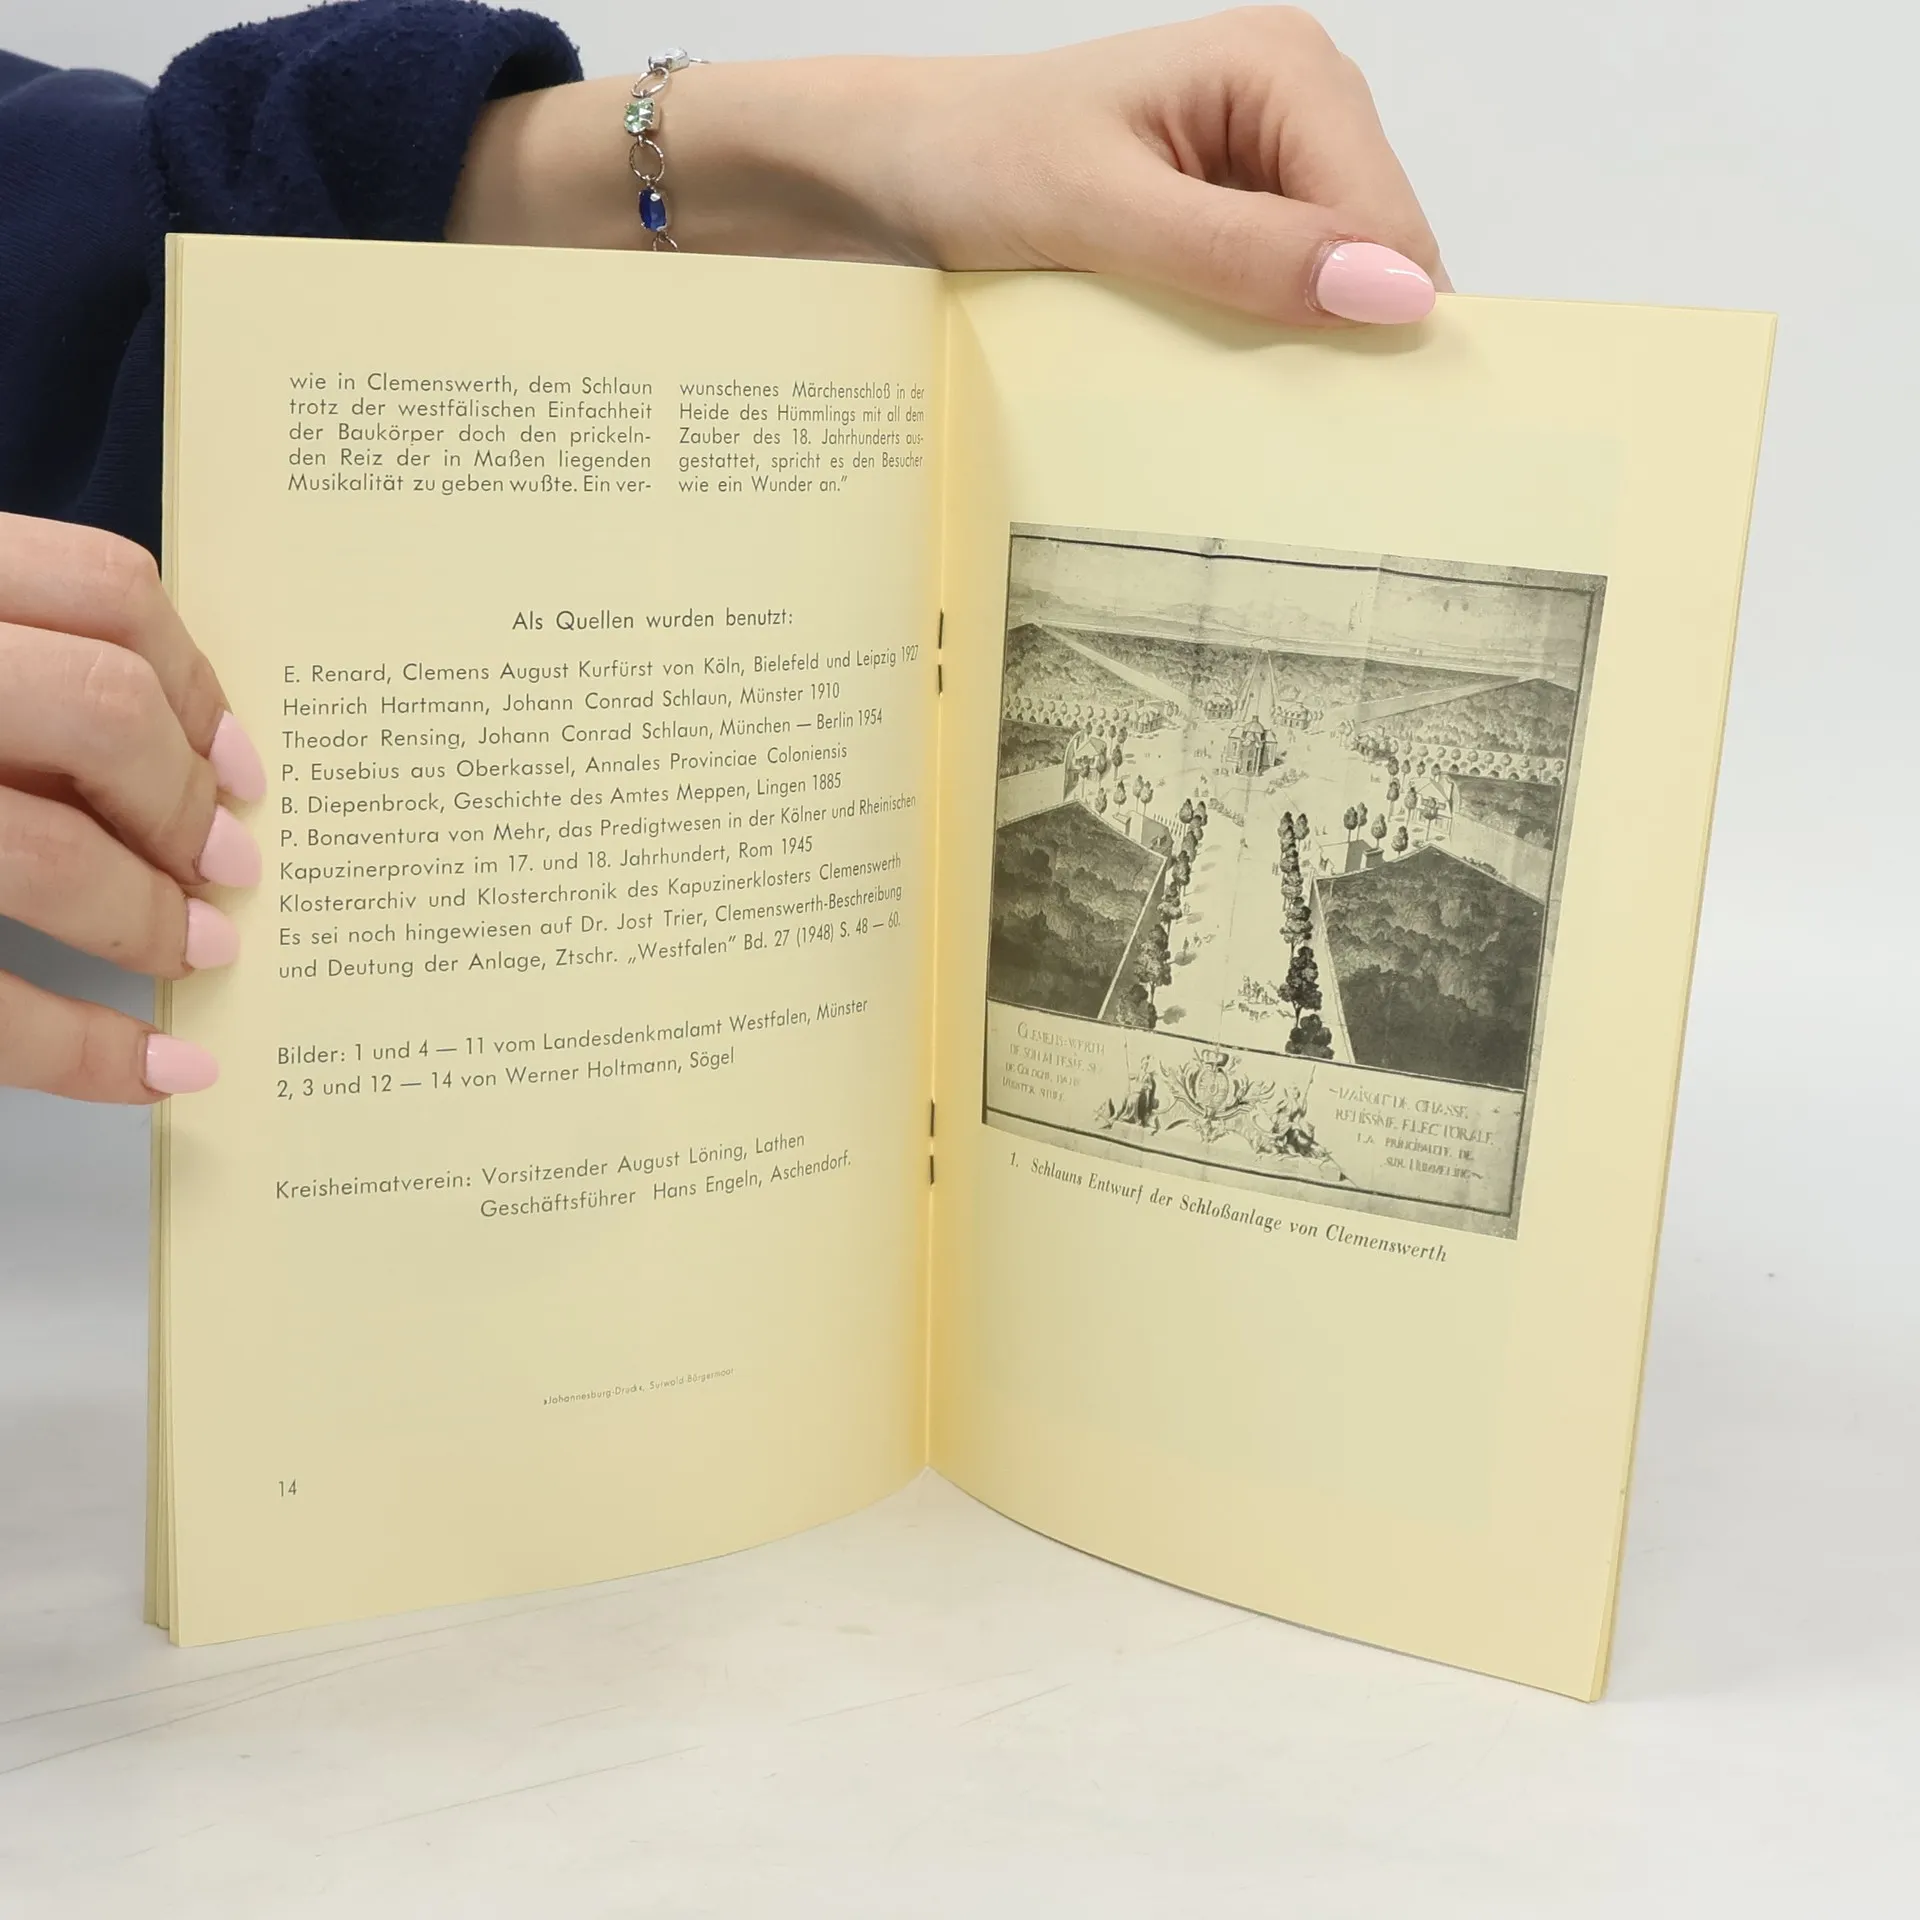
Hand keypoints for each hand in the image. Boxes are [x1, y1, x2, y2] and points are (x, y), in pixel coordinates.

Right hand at [0, 513, 264, 1102]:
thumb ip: (0, 658)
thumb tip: (183, 755)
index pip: (102, 588)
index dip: (198, 684)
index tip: (238, 764)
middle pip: (100, 711)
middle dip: (184, 805)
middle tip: (227, 869)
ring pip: (45, 853)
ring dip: (149, 918)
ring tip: (195, 952)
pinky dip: (85, 1052)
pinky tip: (154, 1075)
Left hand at [449, 9, 1443, 326]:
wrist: (871, 175)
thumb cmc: (962, 160)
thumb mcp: (1099, 210)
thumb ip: (1243, 252)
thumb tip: (1392, 294)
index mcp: (1287, 70)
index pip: (1395, 226)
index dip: (1378, 325)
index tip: (1338, 423)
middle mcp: (1291, 113)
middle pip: (1375, 264)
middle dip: (1334, 344)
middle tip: (1265, 430)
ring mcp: (1256, 176)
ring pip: (1329, 298)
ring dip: (1287, 360)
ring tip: (1224, 410)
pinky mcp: (1218, 230)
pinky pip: (1270, 310)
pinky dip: (1244, 357)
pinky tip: (1199, 387)